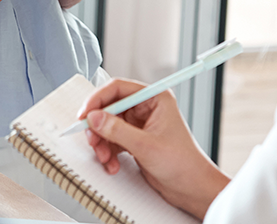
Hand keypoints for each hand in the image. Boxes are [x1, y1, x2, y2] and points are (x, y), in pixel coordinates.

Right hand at [80, 79, 229, 219]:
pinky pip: (113, 140)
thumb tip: (94, 117)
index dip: (99, 99)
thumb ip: (117, 130)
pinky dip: (109, 152)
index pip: (119, 88)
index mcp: (154, 98)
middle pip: (110, 108)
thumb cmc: (181, 162)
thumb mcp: (146, 145)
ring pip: (109, 126)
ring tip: (105, 158)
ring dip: (102, 142)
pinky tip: (112, 164)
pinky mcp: (135, 140)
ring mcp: (140, 124)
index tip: (85, 114)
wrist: (191, 187)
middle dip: (99, 126)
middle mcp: (146, 108)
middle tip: (92, 140)